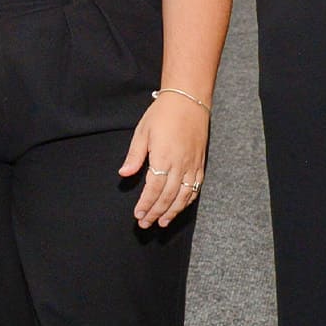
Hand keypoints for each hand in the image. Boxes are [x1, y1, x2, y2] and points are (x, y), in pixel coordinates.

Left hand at [119, 94, 207, 227]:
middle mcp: (180, 164)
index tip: (138, 215)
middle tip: (146, 224)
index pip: (154, 189)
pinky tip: (180, 207)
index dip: (146, 204)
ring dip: (172, 211)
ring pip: (183, 196)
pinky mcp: (200, 163)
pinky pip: (196, 187)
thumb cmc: (162, 114)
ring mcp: (193, 165)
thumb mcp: (143, 132)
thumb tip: (124, 174)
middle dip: (156, 212)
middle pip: (168, 196)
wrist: (189, 100)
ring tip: (162, 222)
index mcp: (164, 157)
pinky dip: (187, 200)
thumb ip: (134, 156)